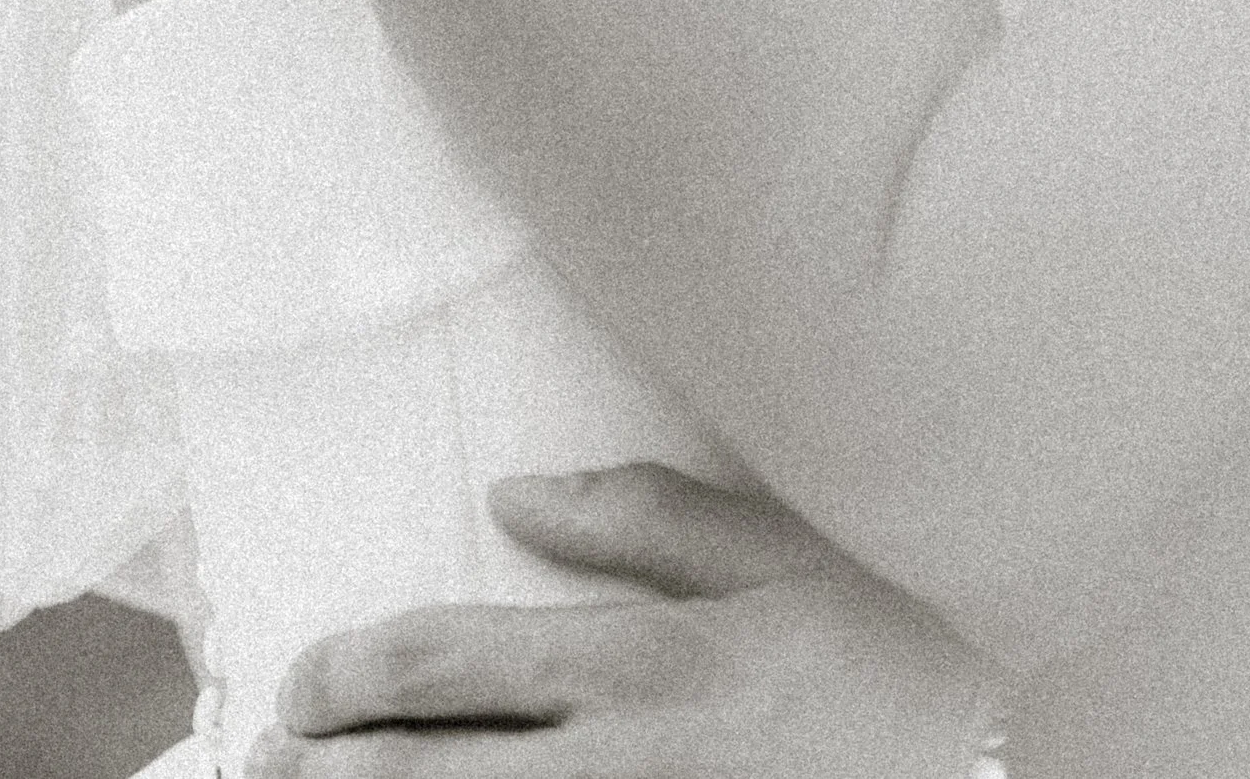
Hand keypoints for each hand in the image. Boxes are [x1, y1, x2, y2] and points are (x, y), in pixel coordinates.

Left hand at [248, 462, 997, 775]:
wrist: (980, 724)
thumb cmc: (879, 628)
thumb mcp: (771, 547)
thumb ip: (638, 517)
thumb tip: (510, 499)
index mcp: (642, 664)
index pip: (441, 663)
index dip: (346, 675)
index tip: (303, 684)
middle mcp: (620, 767)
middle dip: (322, 775)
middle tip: (269, 763)